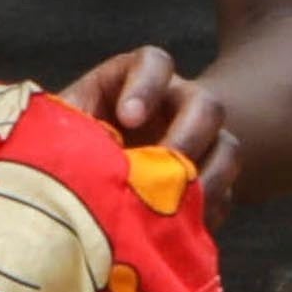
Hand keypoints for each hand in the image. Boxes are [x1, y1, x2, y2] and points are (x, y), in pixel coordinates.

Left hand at [56, 44, 249, 219]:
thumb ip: (66, 127)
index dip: (146, 86)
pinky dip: (207, 212)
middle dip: (187, 135)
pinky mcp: (210, 182)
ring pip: (228, 148)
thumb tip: (64, 148)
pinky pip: (226, 194)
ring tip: (176, 205)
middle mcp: (177, 104)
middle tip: (162, 165)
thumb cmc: (71, 141)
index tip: (127, 118)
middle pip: (206, 104)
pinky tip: (180, 228)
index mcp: (137, 81)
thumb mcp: (63, 128)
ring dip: (208, 178)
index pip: (154, 63)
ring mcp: (201, 143)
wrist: (92, 175)